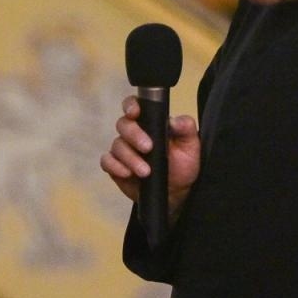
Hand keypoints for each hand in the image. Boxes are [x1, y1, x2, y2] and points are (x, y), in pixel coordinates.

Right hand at [100, 96, 201, 216]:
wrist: (176, 192)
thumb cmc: (183, 165)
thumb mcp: (191, 145)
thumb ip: (186, 129)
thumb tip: (173, 121)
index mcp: (150, 122)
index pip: (134, 106)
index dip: (130, 106)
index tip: (134, 113)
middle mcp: (133, 133)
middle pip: (123, 125)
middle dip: (134, 135)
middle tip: (148, 148)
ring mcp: (123, 150)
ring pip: (117, 145)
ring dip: (130, 158)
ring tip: (146, 171)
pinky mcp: (115, 166)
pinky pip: (106, 161)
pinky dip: (115, 166)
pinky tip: (127, 173)